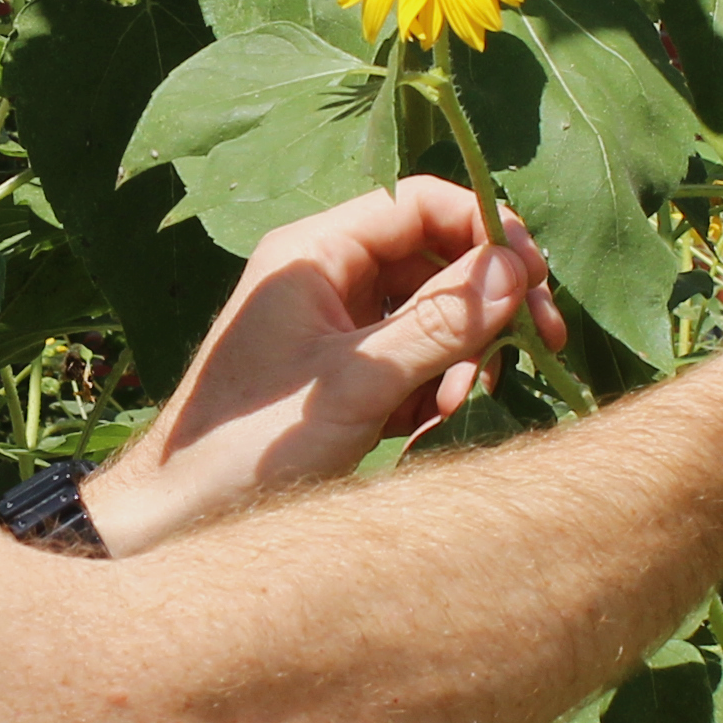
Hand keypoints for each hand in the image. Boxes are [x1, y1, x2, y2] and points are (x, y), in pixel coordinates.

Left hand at [76, 179, 565, 552]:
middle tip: (540, 342)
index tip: (535, 278)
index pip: (419, 205)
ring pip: (431, 313)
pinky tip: (429, 423)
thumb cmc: (250, 445)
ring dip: (463, 353)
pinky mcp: (344, 373)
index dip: (485, 230)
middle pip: (434, 257)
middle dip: (485, 301)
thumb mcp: (357, 383)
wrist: (181, 517)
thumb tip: (516, 269)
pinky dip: (434, 384)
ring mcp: (336, 326)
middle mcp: (327, 277)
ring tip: (459, 402)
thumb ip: (439, 324)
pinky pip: (413, 358)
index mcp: (314, 253)